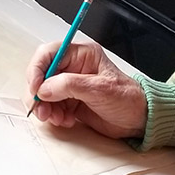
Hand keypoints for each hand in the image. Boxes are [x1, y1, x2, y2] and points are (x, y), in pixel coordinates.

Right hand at [26, 41, 146, 138]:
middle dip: (39, 93)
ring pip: (44, 93)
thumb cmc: (127, 98)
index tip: (35, 88)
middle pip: (41, 75)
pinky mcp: (69, 101)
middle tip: (42, 109)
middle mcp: (73, 67)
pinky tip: (66, 120)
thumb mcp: (99, 89)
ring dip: (45, 107)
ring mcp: (70, 85)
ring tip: (56, 118)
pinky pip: (51, 106)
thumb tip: (44, 88)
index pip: (48, 53)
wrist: (138, 120)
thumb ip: (70, 85)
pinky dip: (54, 115)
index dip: (37, 69)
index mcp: (82, 55)